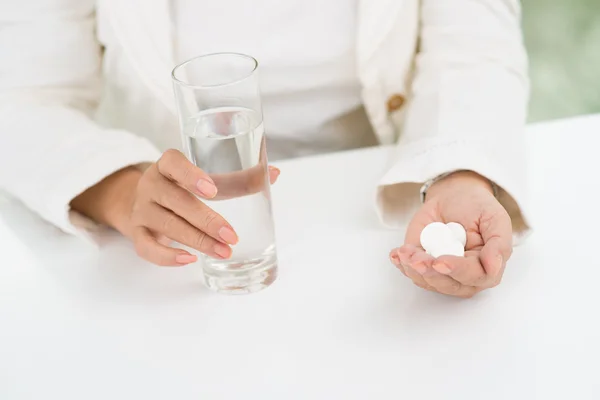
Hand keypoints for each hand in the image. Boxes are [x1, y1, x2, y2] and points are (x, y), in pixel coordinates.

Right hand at [71, 149, 278, 265]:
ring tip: (223, 251)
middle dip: (206, 220)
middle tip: (231, 235)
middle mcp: (151, 184)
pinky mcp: (137, 233)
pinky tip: (189, 260)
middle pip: (175, 200)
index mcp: (168, 165)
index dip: (190, 175)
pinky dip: (166, 257)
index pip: (173, 162)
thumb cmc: (184, 188)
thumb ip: (238, 177)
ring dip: (197, 240)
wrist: (143, 202)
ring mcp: (142, 209)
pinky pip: (146, 247)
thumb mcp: (206, 179)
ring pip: (166, 225)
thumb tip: (274, 173)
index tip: (212, 190)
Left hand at [389, 171, 512, 297]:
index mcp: (488, 268)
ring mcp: (442, 273)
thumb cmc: (478, 208)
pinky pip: (411, 272)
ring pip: (427, 281)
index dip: (457, 270)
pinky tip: (397, 254)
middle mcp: (465, 276)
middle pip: (448, 284)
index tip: (441, 261)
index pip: (474, 277)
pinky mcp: (423, 266)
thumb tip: (494, 266)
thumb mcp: (495, 218)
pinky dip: (402, 263)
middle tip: (417, 259)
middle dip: (430, 273)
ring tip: (405, 252)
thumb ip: (499, 244)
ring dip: (413, 268)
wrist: (455, 197)